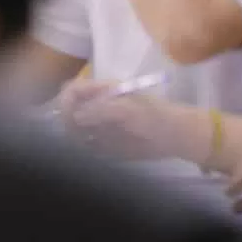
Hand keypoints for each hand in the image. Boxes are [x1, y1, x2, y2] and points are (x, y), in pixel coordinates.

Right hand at [56, 81, 199, 161]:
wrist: (175, 137)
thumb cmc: (154, 116)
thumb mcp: (127, 110)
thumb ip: (100, 111)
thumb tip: (75, 117)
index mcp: (102, 91)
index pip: (73, 90)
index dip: (66, 101)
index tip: (69, 117)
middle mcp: (96, 105)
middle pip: (69, 109)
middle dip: (67, 120)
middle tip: (77, 134)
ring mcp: (99, 124)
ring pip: (74, 128)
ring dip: (74, 136)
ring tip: (88, 144)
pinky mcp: (104, 142)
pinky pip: (85, 145)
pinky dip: (84, 148)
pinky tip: (94, 151)